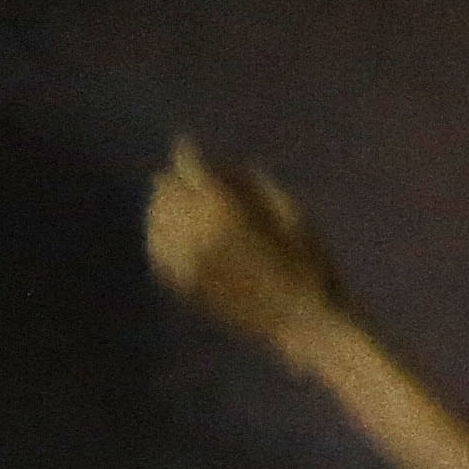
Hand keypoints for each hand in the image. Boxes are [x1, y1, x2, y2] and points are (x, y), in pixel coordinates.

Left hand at [145, 139, 348, 358]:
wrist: (305, 324)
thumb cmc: (312, 267)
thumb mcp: (296, 215)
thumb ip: (255, 186)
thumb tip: (226, 166)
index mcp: (226, 211)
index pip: (190, 169)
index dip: (187, 153)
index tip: (186, 144)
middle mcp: (197, 233)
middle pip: (166, 191)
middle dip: (176, 181)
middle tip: (184, 176)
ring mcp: (187, 261)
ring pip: (157, 221)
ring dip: (165, 207)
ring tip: (175, 202)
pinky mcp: (184, 285)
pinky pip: (158, 252)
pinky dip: (160, 238)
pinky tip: (170, 235)